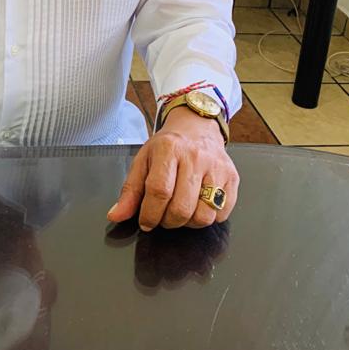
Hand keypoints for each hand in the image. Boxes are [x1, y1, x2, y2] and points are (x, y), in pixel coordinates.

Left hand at [107, 107, 238, 229]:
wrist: (196, 127)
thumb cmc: (168, 146)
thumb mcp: (143, 160)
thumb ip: (130, 190)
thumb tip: (116, 215)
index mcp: (169, 149)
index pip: (159, 191)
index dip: (150, 214)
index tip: (146, 221)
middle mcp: (196, 157)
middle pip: (182, 208)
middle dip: (168, 221)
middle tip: (163, 216)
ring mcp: (217, 167)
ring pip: (204, 216)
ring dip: (188, 222)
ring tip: (181, 210)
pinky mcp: (232, 177)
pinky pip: (222, 214)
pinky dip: (208, 217)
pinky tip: (198, 204)